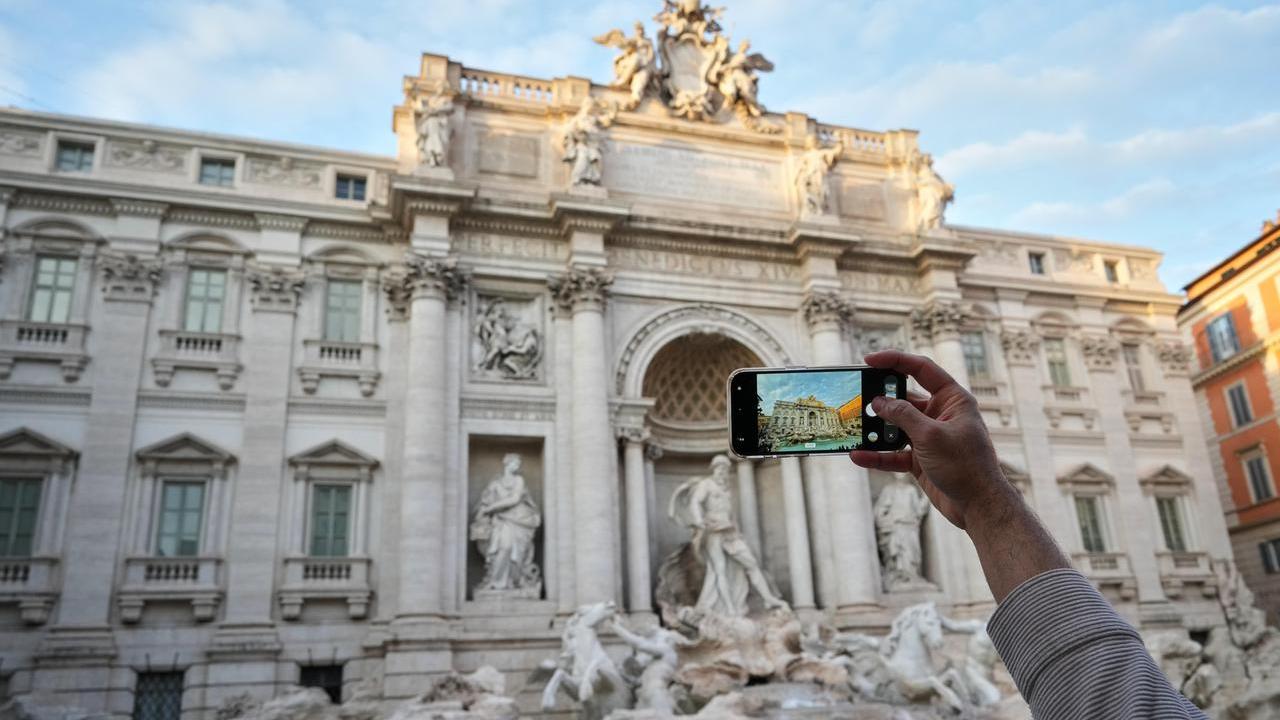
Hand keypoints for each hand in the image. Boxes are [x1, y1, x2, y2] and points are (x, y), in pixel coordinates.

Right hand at [848, 350, 1012, 530]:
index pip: (922, 369)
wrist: (978, 507)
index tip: (868, 360)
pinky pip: (893, 453)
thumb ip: (902, 415)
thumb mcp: (931, 435)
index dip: (895, 360)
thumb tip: (878, 402)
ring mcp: (929, 437)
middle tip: (857, 396)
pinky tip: (858, 456)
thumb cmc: (966, 466)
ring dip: (875, 430)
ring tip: (855, 429)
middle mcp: (940, 414)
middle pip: (903, 398)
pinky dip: (877, 455)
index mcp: (952, 400)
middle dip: (880, 399)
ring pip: (895, 427)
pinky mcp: (920, 459)